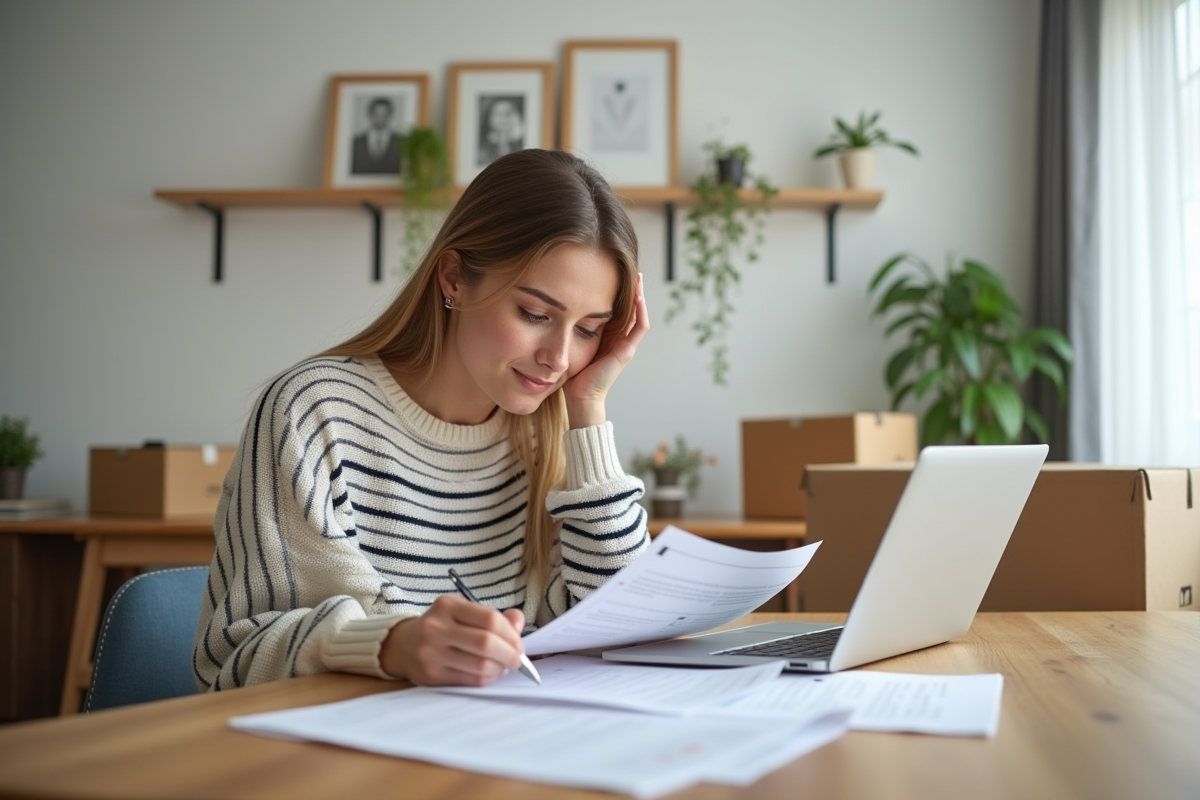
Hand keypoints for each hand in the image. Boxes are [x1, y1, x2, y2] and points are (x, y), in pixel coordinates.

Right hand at [381, 595, 526, 685]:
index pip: (490, 620)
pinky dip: (488, 679)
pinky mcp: (432, 675)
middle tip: (517, 659)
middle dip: (510, 654)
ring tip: (502, 666)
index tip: (519, 644)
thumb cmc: (443, 627)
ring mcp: (431, 653)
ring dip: (500, 669)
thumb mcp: (464, 612)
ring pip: (481, 666)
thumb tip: (518, 622)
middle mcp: (436, 628)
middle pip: (486, 644)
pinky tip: (489, 673)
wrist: (404, 645)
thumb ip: (495, 616)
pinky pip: (471, 681)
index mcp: (447, 605)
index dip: (511, 634)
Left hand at [563, 272, 649, 427]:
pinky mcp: (626, 351)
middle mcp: (621, 339)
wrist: (579, 396)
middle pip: (631, 308)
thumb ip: (575, 326)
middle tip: (630, 267)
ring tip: (638, 277)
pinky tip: (637, 296)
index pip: (619, 308)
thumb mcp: (574, 342)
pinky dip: (640, 312)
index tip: (614, 271)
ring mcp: (626, 345)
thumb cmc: (573, 373)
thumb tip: (562, 305)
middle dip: (632, 288)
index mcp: (610, 336)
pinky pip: (639, 328)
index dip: (619, 291)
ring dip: (639, 295)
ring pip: (638, 315)